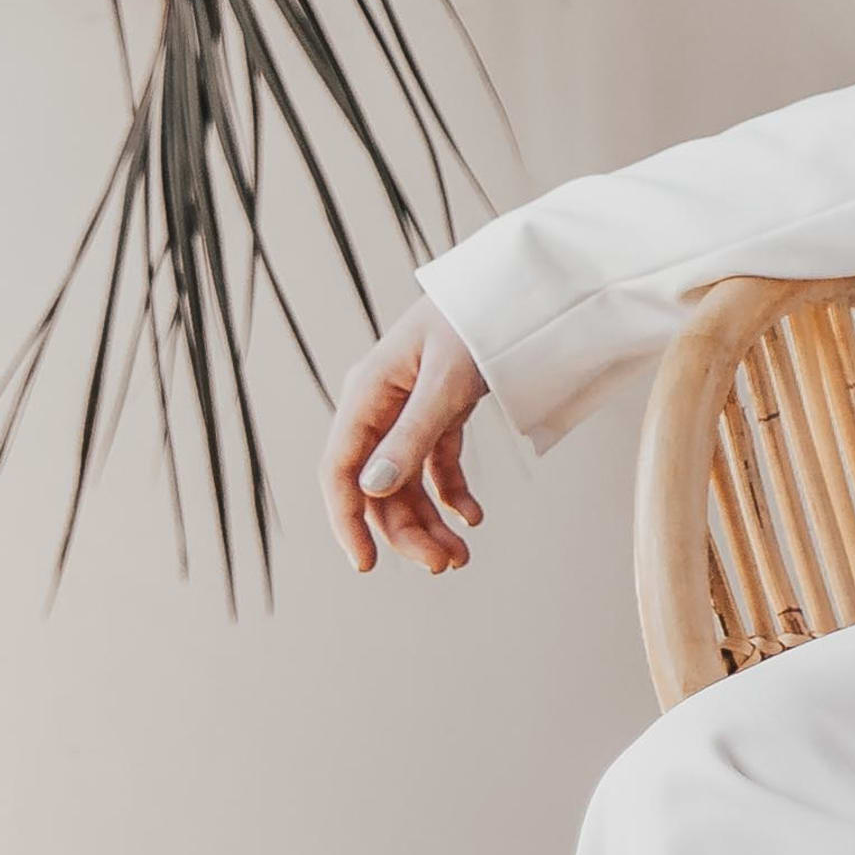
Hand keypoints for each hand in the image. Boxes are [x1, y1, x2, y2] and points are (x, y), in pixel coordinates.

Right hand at [324, 298, 492, 580]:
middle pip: (377, 486)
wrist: (512, 288)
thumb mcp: (446, 382)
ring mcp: (407, 412)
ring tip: (459, 557)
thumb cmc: (474, 323)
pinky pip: (435, 466)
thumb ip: (411, 436)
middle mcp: (379, 408)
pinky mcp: (438, 414)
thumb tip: (372, 491)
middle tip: (443, 566)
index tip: (366, 563)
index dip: (347, 520)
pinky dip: (452, 494)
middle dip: (405, 530)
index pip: (341, 470)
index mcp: (366, 395)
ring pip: (405, 483)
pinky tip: (474, 517)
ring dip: (429, 522)